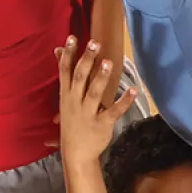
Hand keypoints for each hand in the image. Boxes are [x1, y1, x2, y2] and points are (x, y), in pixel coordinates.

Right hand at [56, 36, 138, 162]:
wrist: (77, 154)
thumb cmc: (72, 124)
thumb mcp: (64, 100)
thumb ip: (66, 76)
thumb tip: (58, 51)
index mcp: (66, 96)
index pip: (65, 71)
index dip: (68, 54)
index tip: (72, 38)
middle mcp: (75, 102)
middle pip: (80, 78)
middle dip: (87, 60)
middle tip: (94, 43)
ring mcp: (88, 114)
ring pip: (94, 93)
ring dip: (101, 77)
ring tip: (108, 62)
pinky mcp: (102, 124)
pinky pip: (114, 111)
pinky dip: (124, 101)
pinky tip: (134, 90)